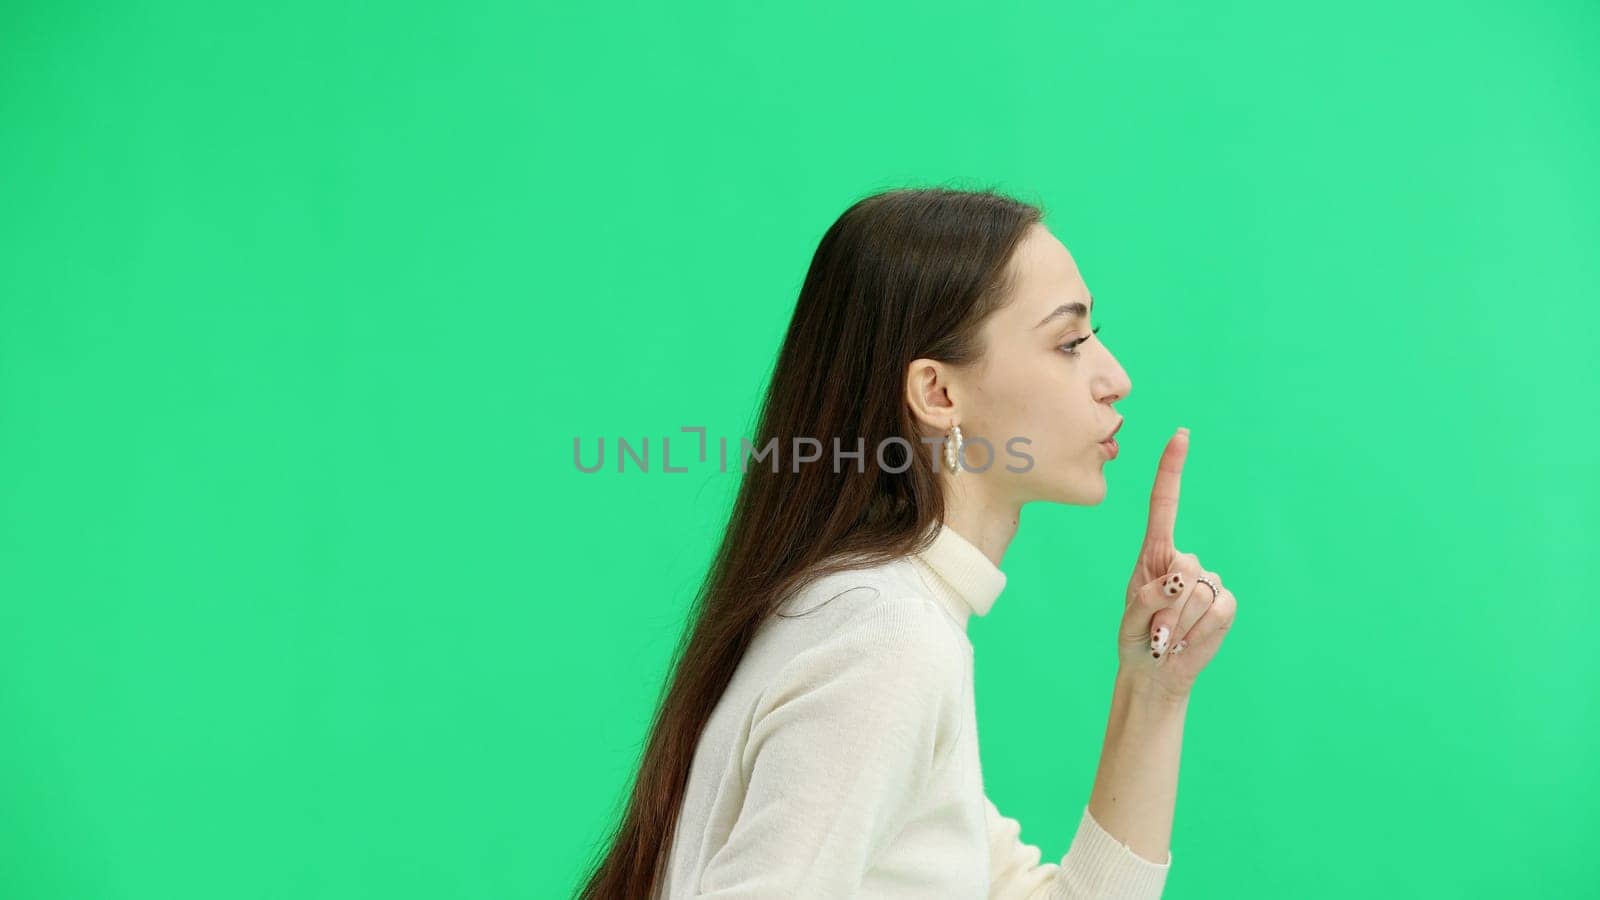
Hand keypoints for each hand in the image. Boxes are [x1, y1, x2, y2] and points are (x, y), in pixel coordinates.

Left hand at [1116, 427, 1237, 699]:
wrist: (1156, 672)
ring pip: (1202, 592)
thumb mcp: (1131, 617)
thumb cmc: (1137, 638)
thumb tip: (1180, 581)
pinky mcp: (1225, 604)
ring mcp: (1207, 580)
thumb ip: (1149, 597)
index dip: (1172, 469)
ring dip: (1181, 623)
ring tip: (1169, 637)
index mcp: (1154, 553)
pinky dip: (1200, 631)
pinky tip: (1188, 640)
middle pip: (1185, 565)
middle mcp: (1182, 560)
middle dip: (1168, 604)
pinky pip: (1220, 610)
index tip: (1180, 435)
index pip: (1164, 503)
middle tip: (1156, 629)